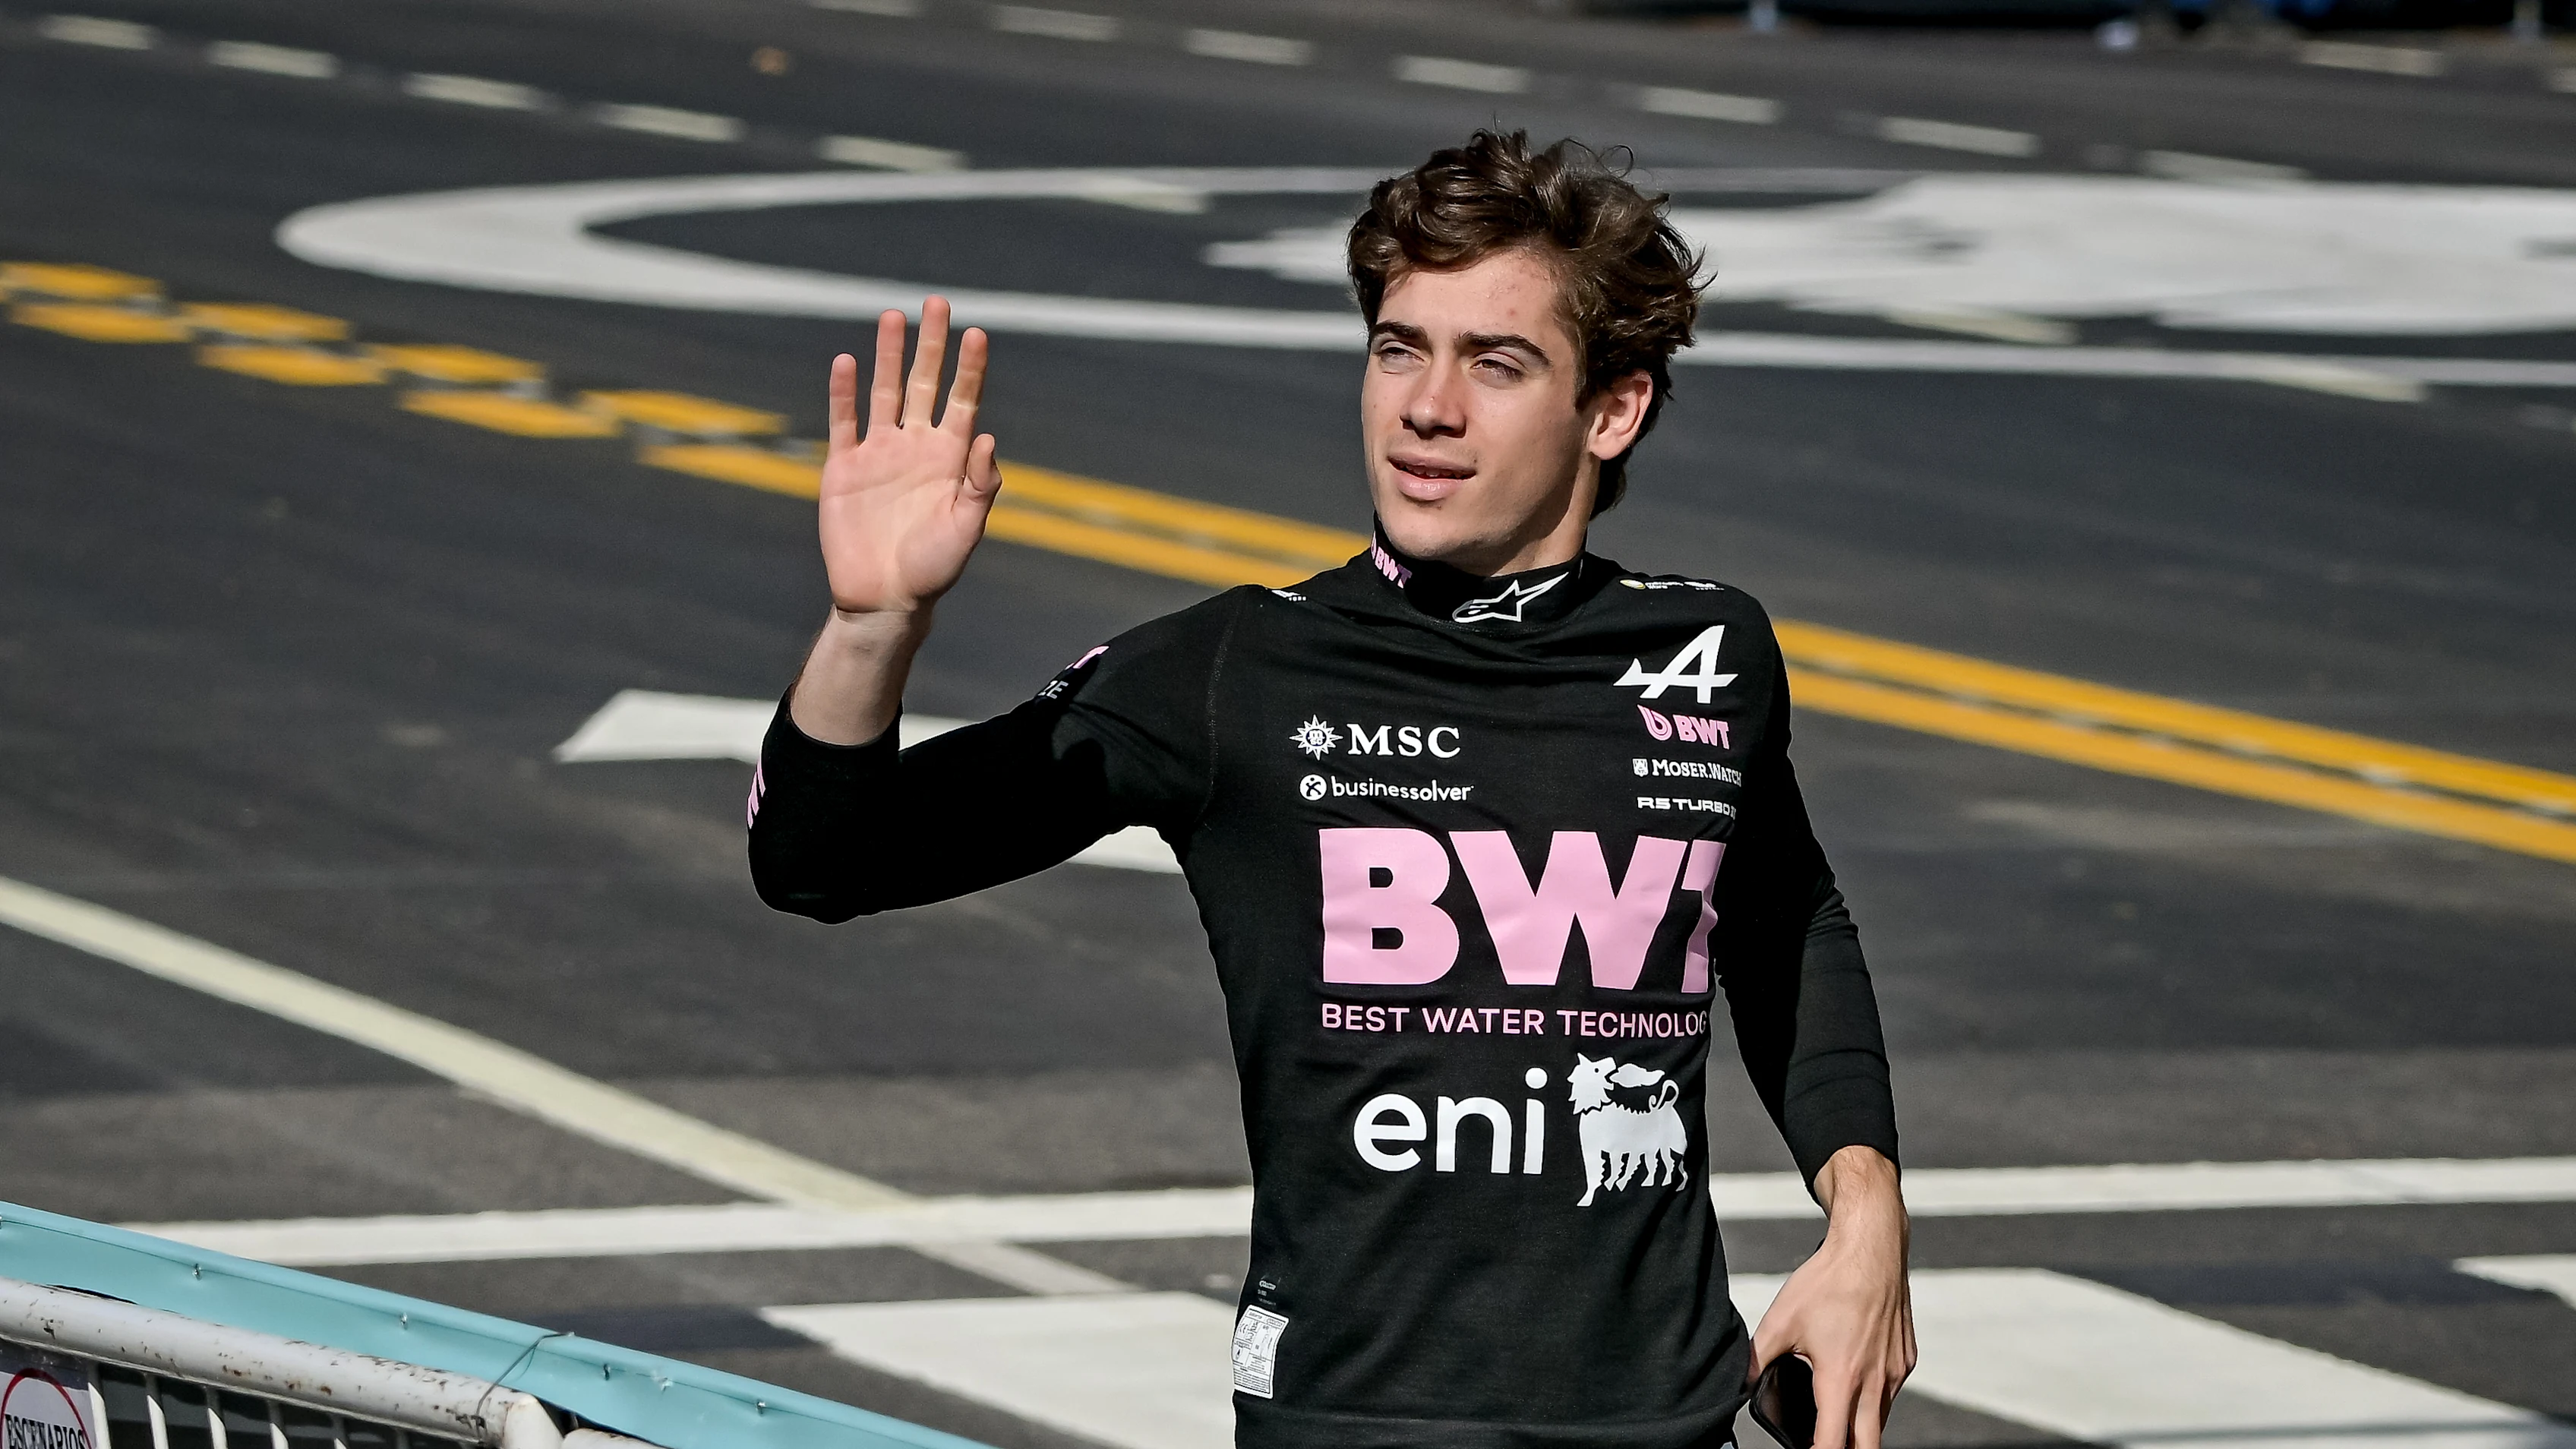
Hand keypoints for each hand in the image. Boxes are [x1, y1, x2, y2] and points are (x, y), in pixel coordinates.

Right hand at [817, 297, 1000, 615]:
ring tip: (893, 316)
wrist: (884, 599)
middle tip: (937, 302)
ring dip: (888, 356)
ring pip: (884, 392)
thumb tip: (988, 438)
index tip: (977, 333)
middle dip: (931, 344)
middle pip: (925, 384)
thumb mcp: (966, 529)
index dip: (970, 368)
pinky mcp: (844, 467)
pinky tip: (846, 361)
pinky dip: (843, 392)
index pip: (963, 401)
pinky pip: (843, 422)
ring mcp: (879, 453)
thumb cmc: (934, 570)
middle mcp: (916, 447)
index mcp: (950, 458)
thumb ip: (979, 485)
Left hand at [1749, 1145, 1914, 1448]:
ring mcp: (1895, 1372)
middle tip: (1823, 1442)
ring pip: (1880, 1420)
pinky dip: (1873, 1398)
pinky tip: (1853, 1380)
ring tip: (1834, 1416)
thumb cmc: (1827, 1282)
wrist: (1871, 1248)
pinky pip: (1890, 1393)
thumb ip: (1757, 1358)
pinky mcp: (1906, 1360)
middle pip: (1867, 1445)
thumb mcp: (1780, 1321)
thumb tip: (1740, 1383)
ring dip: (1859, 1426)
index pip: (1833, 1442)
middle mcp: (1874, 1381)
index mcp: (1841, 1378)